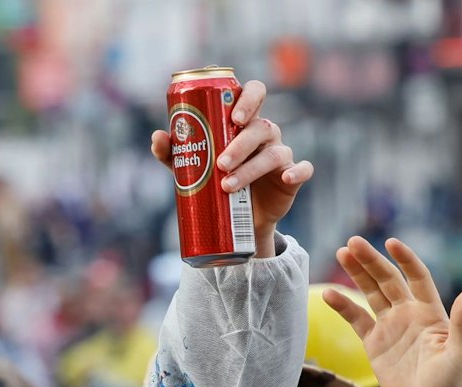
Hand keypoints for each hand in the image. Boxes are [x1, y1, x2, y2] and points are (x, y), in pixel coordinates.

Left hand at [151, 80, 311, 258]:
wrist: (236, 218)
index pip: (254, 93)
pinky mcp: (291, 177)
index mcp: (244, 121)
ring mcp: (280, 154)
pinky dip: (298, 171)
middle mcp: (265, 133)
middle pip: (260, 127)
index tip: (232, 116)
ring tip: (227, 185)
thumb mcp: (191, 167)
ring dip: (251, 167)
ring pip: (274, 152)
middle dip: (241, 144)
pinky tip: (287, 177)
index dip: (248, 99)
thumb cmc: (214, 180)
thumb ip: (174, 152)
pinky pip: (303, 170)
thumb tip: (158, 136)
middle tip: (221, 162)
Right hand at [328, 236, 461, 386]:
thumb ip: (461, 321)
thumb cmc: (451, 383)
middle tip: (353, 242)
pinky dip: (343, 307)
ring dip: (357, 274)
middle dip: (372, 261)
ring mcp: (390, 326)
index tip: (391, 243)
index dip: (405, 259)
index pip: (417, 277)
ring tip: (341, 254)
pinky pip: (357, 320)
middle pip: (388, 280)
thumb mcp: (460, 352)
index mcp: (431, 311)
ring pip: (371, 293)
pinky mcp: (374, 343)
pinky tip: (330, 294)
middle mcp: (409, 313)